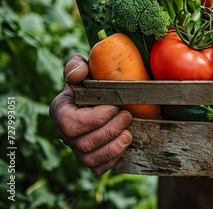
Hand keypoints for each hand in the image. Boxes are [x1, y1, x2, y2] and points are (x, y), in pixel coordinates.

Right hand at [49, 54, 132, 174]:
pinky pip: (97, 168)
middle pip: (83, 143)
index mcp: (60, 111)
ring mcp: (76, 148)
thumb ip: (76, 66)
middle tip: (127, 116)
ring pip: (89, 159)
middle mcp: (64, 133)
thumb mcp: (83, 66)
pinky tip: (124, 146)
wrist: (105, 94)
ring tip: (129, 133)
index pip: (71, 124)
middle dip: (110, 131)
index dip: (95, 119)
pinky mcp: (90, 158)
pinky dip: (112, 160)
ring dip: (113, 147)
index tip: (114, 107)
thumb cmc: (91, 79)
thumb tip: (77, 75)